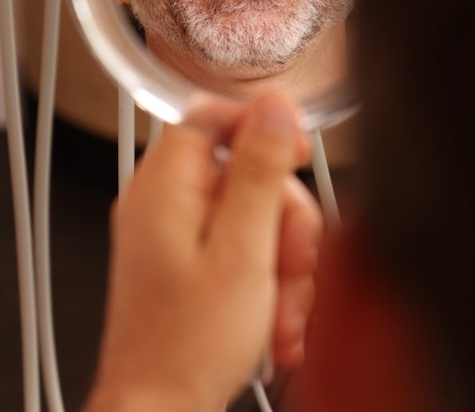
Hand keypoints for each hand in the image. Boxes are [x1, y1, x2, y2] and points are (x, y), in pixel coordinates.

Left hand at [82, 92, 321, 411]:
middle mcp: (167, 203)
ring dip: (284, 258)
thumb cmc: (190, 343)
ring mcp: (180, 233)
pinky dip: (269, 275)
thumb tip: (276, 108)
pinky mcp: (195, 260)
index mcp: (166, 185)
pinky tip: (276, 315)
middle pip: (246, 172)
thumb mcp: (242, 248)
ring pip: (255, 212)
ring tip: (283, 305)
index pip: (213, 116)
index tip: (296, 156)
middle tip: (292, 259)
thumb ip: (260, 171)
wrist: (162, 409)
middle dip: (284, 217)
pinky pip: (246, 243)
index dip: (262, 129)